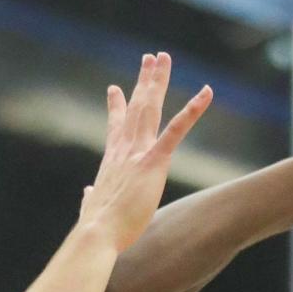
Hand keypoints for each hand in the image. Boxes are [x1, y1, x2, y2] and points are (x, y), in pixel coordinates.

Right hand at [81, 53, 212, 251]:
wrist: (98, 233)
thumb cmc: (96, 227)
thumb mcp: (92, 207)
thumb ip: (90, 198)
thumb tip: (86, 195)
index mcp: (112, 161)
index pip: (115, 128)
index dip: (116, 107)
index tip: (115, 89)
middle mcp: (124, 150)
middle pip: (136, 108)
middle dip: (144, 81)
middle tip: (150, 59)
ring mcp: (138, 153)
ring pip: (150, 108)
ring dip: (158, 81)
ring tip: (163, 58)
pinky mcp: (153, 162)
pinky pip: (176, 130)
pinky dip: (192, 110)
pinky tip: (206, 93)